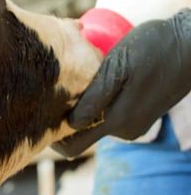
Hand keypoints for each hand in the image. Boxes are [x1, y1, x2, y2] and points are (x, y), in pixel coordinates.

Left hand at [53, 9, 190, 157]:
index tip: (42, 111)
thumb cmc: (153, 50)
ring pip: (95, 123)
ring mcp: (134, 125)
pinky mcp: (140, 115)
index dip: (54, 132)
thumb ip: (94, 98)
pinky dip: (98, 103)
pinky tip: (97, 82)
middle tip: (54, 95)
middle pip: (82, 135)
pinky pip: (109, 115)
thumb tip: (70, 124)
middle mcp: (124, 131)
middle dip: (65, 120)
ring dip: (83, 108)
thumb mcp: (117, 68)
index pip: (73, 145)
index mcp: (116, 123)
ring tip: (76, 81)